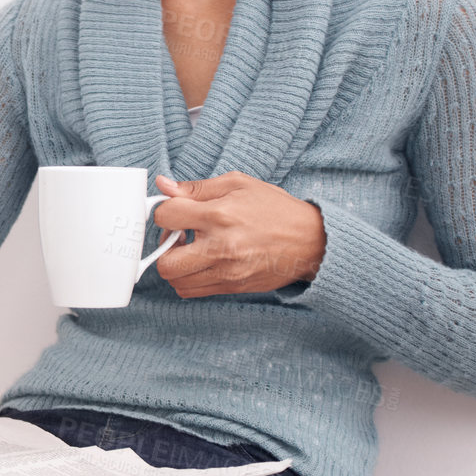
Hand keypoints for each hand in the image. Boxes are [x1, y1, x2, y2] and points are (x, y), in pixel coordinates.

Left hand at [150, 171, 325, 297]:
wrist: (311, 240)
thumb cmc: (275, 209)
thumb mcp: (238, 185)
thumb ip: (197, 188)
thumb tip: (163, 185)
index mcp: (219, 216)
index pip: (166, 217)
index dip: (164, 212)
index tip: (175, 212)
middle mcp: (221, 248)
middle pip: (165, 262)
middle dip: (164, 247)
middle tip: (180, 236)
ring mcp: (226, 272)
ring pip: (176, 281)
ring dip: (176, 265)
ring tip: (192, 250)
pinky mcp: (232, 287)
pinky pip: (193, 291)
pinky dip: (189, 278)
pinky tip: (202, 262)